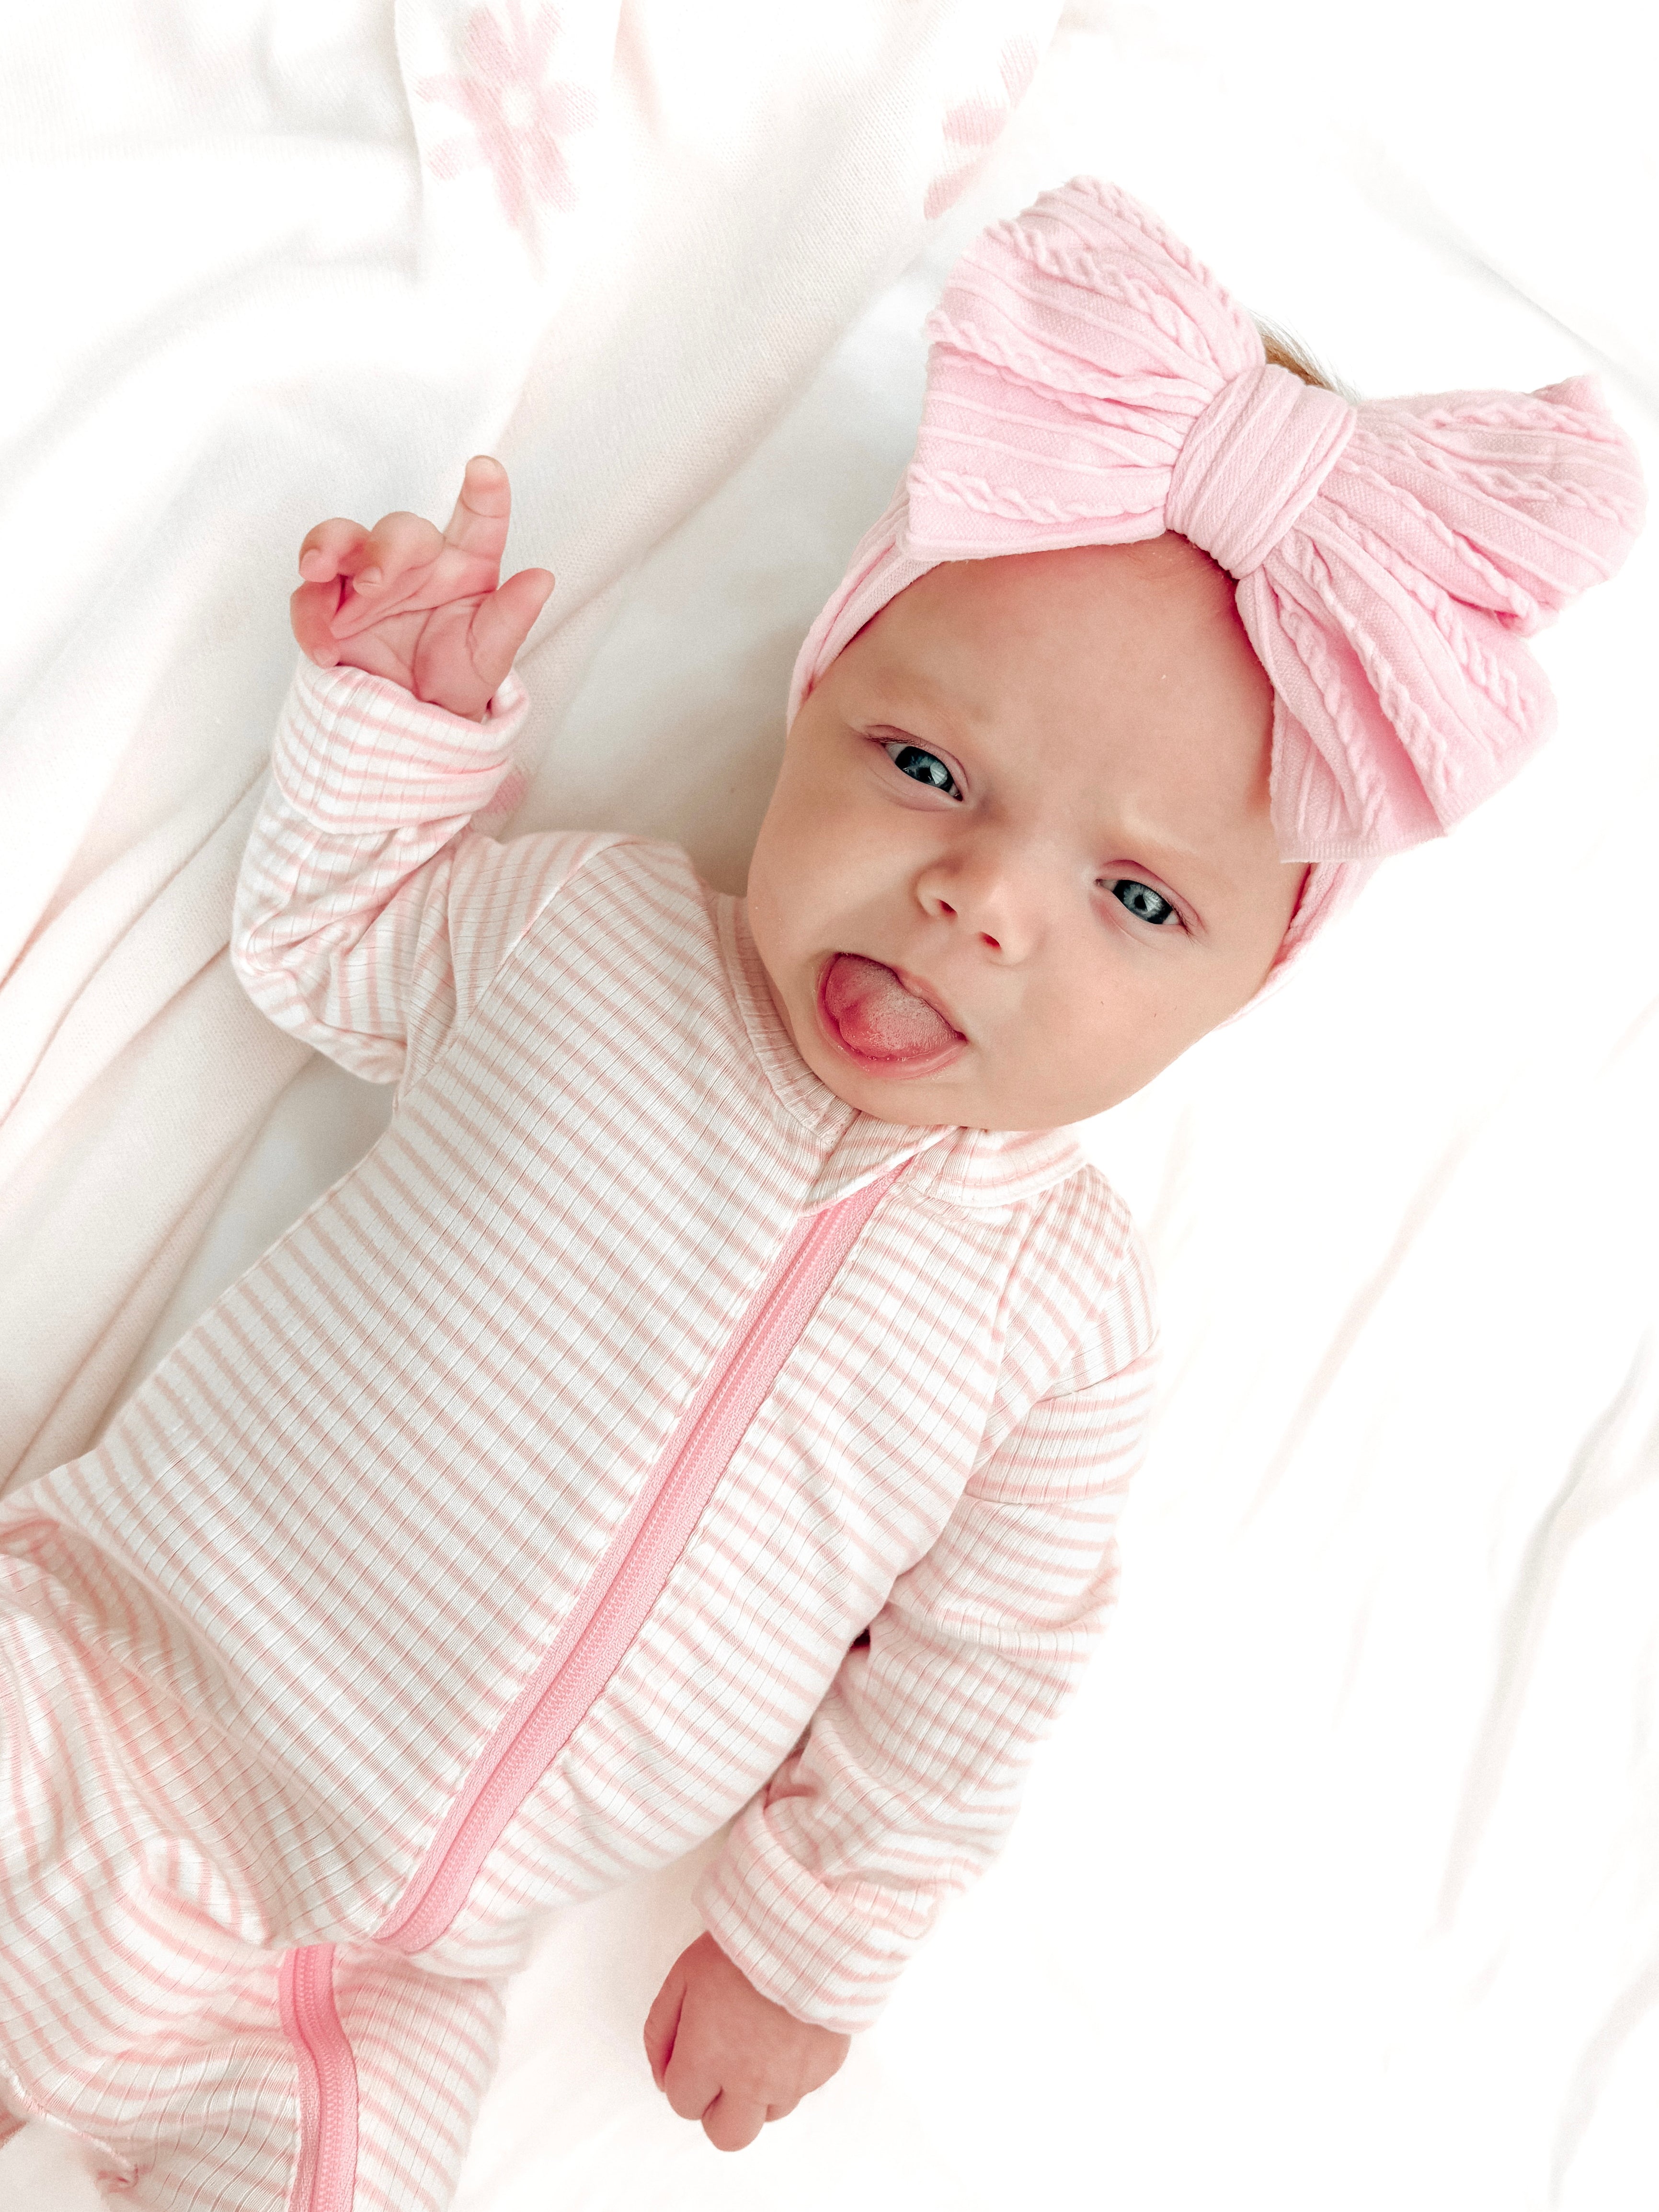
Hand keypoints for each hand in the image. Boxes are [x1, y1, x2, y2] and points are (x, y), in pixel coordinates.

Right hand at [289, 455, 553, 719]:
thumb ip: (511, 618)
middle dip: (383, 549)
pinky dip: (310, 618)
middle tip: (375, 582)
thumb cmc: (456, 680)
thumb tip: (543, 579)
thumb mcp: (489, 658)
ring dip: (325, 549)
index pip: (480, 522)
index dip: (484, 493)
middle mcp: (416, 563)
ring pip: (340, 540)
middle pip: (398, 530)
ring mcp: (367, 578)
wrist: (410, 723)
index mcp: (465, 566)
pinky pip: (310, 595)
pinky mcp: (331, 604)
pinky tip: (326, 651)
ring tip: (317, 573)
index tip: (484, 470)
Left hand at [642, 1932, 850, 2151]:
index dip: (684, 2078)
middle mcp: (750, 2081)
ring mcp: (791, 2080)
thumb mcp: (682, 1976)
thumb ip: (660, 2033)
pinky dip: (791, 2071)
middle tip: (724, 2071)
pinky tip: (788, 2031)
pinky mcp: (824, 2069)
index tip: (696, 2049)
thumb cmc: (742, 1946)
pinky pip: (801, 2089)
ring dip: (758, 2091)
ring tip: (761, 2041)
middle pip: (727, 2135)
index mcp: (708, 2058)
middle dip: (719, 2110)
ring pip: (767, 2115)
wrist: (808, 1927)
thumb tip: (661, 2077)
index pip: (682, 2104)